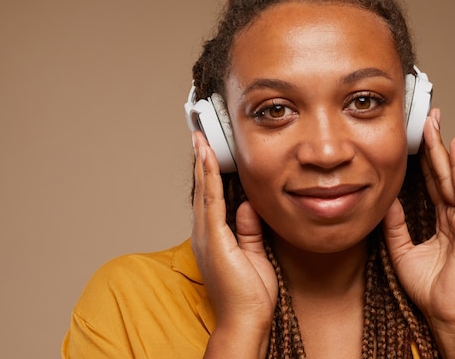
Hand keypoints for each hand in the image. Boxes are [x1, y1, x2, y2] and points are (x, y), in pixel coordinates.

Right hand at [190, 131, 276, 357]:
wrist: (246, 320)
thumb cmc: (250, 294)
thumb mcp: (254, 253)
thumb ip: (249, 229)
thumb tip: (248, 205)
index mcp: (213, 236)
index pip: (210, 196)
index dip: (209, 172)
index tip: (209, 150)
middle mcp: (205, 232)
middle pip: (203, 188)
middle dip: (202, 160)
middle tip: (200, 133)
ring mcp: (206, 235)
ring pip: (204, 189)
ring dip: (203, 161)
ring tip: (201, 137)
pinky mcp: (214, 238)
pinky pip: (212, 200)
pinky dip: (210, 177)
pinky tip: (209, 158)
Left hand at [382, 109, 454, 357]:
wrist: (446, 312)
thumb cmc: (428, 287)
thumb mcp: (402, 249)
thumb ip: (395, 223)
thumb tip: (385, 199)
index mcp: (439, 220)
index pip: (429, 182)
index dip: (422, 159)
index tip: (414, 137)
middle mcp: (454, 215)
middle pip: (440, 173)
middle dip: (433, 145)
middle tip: (427, 117)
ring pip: (451, 176)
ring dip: (443, 148)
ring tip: (435, 122)